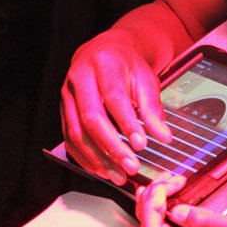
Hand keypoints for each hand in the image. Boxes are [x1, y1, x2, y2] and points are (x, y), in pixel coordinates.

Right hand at [60, 33, 170, 185]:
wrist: (105, 52)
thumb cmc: (128, 66)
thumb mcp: (146, 78)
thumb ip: (153, 107)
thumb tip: (164, 136)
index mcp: (104, 63)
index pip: (114, 97)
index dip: (127, 123)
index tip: (142, 144)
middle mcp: (80, 78)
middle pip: (91, 118)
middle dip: (112, 146)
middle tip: (130, 166)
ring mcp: (67, 95)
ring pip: (77, 132)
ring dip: (98, 158)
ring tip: (119, 174)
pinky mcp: (62, 111)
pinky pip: (69, 138)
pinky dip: (84, 157)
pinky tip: (101, 169)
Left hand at [135, 174, 226, 226]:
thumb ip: (207, 223)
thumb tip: (176, 212)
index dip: (151, 209)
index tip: (163, 185)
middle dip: (153, 202)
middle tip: (168, 178)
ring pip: (158, 226)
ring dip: (157, 201)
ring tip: (166, 180)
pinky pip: (170, 223)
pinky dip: (165, 204)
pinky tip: (167, 190)